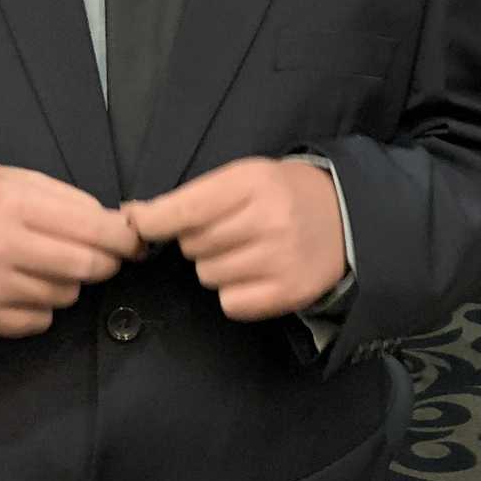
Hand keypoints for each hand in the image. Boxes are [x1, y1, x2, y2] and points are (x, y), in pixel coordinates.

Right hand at [0, 163, 142, 337]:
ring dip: (68, 282)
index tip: (134, 241)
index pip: (95, 230)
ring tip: (42, 262)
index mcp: (16, 206)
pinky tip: (22, 284)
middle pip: (87, 268)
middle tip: (98, 254)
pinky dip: (42, 305)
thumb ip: (70, 202)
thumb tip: (118, 228)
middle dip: (105, 262)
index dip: (125, 239)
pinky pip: (40, 321)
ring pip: (66, 296)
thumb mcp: (17, 179)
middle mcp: (3, 249)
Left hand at [124, 157, 346, 321]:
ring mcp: (281, 260)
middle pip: (193, 246)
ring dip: (216, 266)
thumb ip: (191, 197)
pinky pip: (230, 303)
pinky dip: (235, 293)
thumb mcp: (243, 178)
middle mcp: (269, 221)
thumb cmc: (281, 194)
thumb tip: (134, 215)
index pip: (187, 210)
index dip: (154, 221)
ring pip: (208, 276)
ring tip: (246, 250)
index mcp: (253, 183)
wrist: (346, 216)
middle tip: (227, 230)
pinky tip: (256, 274)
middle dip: (198, 240)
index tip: (138, 225)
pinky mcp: (289, 293)